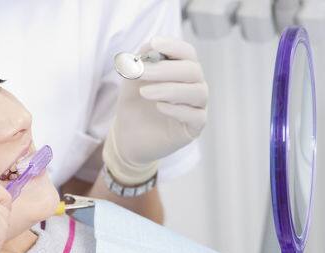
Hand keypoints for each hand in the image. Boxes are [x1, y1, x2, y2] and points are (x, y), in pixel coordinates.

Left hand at [103, 36, 207, 184]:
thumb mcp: (131, 81)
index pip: (187, 53)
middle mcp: (194, 86)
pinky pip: (196, 116)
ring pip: (197, 92)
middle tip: (141, 72)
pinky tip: (159, 107)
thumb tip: (150, 44)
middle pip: (193, 70)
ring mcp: (196, 107)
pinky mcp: (194, 128)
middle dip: (165, 69)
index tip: (154, 43)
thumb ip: (139, 62)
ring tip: (144, 92)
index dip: (173, 46)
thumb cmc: (134, 105)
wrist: (127, 137)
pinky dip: (178, 109)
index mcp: (182, 71)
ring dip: (169, 89)